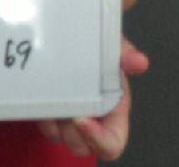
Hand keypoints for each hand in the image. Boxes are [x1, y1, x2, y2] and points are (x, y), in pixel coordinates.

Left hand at [37, 36, 148, 160]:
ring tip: (51, 97)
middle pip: (83, 145)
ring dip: (54, 124)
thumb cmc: (94, 45)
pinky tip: (39, 95)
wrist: (67, 33)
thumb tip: (139, 61)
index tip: (81, 120)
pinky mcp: (48, 109)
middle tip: (64, 108)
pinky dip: (40, 114)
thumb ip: (124, 53)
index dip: (99, 139)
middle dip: (72, 132)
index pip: (112, 142)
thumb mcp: (110, 45)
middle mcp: (92, 117)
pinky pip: (42, 123)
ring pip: (60, 137)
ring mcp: (68, 115)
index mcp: (112, 107)